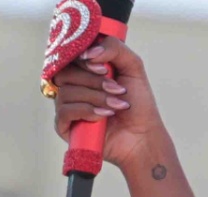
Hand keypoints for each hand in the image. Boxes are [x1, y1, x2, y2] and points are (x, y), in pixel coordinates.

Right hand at [49, 36, 166, 170]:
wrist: (143, 137)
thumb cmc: (138, 104)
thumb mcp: (132, 67)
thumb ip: (114, 47)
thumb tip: (88, 53)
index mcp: (84, 71)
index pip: (70, 57)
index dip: (83, 59)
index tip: (104, 68)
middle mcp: (72, 87)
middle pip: (66, 73)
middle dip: (95, 82)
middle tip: (119, 90)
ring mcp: (66, 106)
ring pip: (67, 92)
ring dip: (96, 98)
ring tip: (118, 106)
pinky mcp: (65, 126)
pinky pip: (64, 111)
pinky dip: (86, 111)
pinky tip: (104, 116)